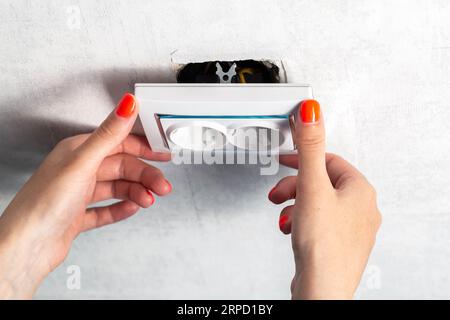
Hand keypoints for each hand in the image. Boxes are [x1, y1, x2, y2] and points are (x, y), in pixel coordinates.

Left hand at [0, 93, 171, 298]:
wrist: (27, 247)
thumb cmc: (43, 204)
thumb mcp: (83, 163)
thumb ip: (109, 135)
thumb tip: (127, 105)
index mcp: (77, 152)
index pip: (118, 143)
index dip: (142, 147)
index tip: (162, 152)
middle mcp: (78, 171)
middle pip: (121, 167)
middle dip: (144, 176)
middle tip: (161, 185)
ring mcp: (78, 194)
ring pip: (116, 188)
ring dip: (136, 193)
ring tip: (148, 200)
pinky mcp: (78, 216)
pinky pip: (107, 209)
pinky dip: (121, 209)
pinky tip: (131, 208)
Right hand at [269, 100, 381, 298]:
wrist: (321, 290)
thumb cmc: (322, 246)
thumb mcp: (311, 188)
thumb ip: (309, 148)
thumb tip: (312, 112)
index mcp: (360, 190)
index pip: (329, 160)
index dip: (303, 158)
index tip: (286, 157)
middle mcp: (361, 208)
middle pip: (322, 182)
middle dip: (295, 186)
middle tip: (279, 191)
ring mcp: (351, 228)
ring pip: (318, 203)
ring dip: (295, 204)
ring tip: (284, 214)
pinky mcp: (338, 244)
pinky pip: (318, 222)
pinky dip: (301, 221)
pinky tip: (291, 229)